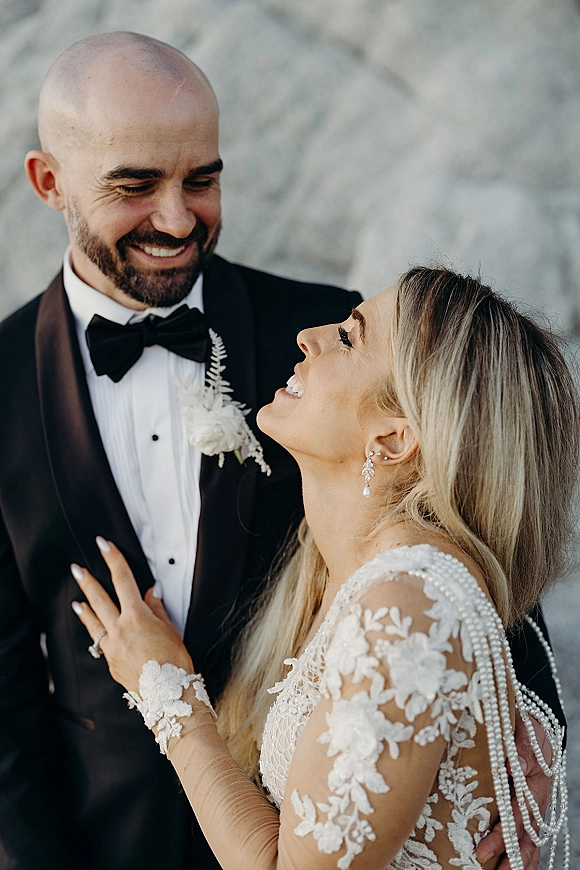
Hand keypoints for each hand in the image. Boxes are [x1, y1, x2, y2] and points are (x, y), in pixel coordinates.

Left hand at [71, 537, 193, 693]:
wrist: (169, 695)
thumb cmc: (175, 662)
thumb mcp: (171, 629)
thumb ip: (157, 609)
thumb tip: (151, 592)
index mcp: (137, 616)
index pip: (123, 579)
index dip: (114, 559)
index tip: (104, 545)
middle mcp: (120, 630)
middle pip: (99, 599)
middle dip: (88, 581)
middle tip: (76, 568)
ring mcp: (112, 648)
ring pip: (94, 623)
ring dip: (85, 610)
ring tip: (77, 602)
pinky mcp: (111, 664)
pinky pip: (101, 644)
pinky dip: (98, 634)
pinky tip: (98, 633)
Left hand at [476, 712, 551, 868]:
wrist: (539, 727)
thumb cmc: (528, 729)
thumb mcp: (523, 731)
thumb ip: (519, 748)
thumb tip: (510, 763)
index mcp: (534, 784)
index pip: (516, 816)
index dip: (500, 836)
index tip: (481, 851)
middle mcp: (536, 801)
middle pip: (525, 837)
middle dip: (509, 859)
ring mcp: (535, 807)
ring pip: (531, 842)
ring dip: (519, 862)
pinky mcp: (531, 809)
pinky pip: (531, 836)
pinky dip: (526, 855)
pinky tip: (515, 869)